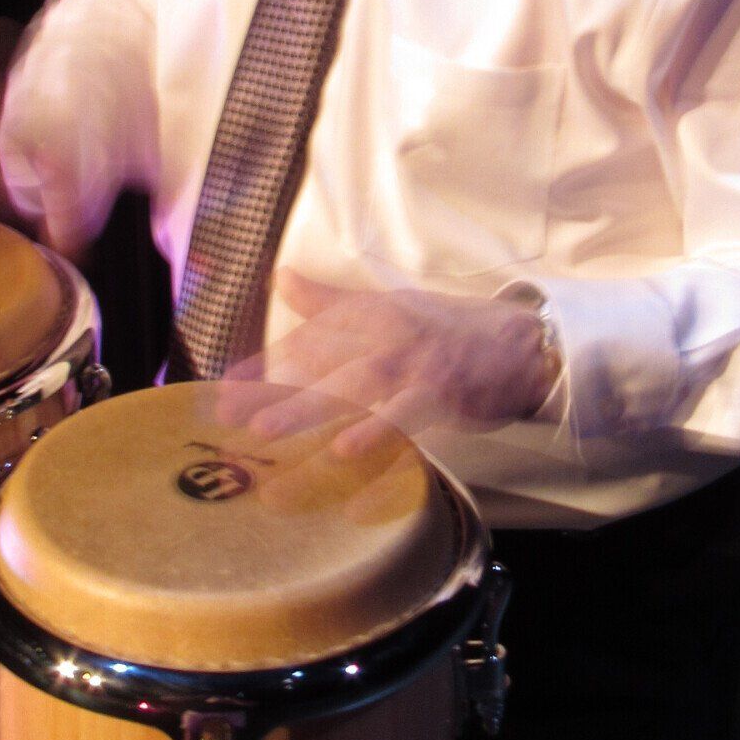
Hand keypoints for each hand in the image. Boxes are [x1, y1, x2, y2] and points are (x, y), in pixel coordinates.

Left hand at [234, 270, 558, 455]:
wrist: (520, 343)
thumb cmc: (447, 329)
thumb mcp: (387, 306)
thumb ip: (330, 303)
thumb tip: (282, 278)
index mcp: (368, 317)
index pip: (304, 344)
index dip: (261, 370)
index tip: (219, 395)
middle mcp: (385, 338)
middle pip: (321, 366)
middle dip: (273, 392)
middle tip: (230, 418)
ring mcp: (414, 368)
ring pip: (356, 391)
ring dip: (311, 411)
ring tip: (268, 432)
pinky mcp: (443, 396)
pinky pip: (406, 423)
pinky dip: (377, 441)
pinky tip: (348, 461)